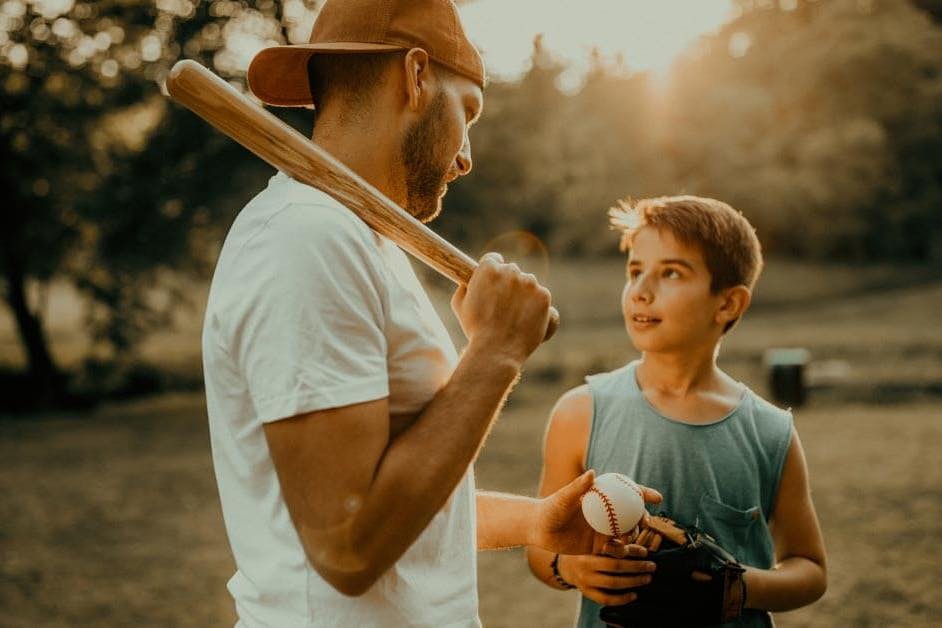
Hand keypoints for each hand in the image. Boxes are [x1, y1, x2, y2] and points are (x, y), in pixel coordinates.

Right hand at [451, 252, 551, 364]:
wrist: (497, 351)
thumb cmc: (475, 329)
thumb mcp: (460, 306)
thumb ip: (465, 288)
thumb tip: (468, 283)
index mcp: (489, 269)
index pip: (494, 259)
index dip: (492, 272)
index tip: (493, 283)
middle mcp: (511, 271)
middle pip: (512, 272)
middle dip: (509, 285)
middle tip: (503, 306)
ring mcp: (530, 284)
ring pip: (529, 285)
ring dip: (524, 297)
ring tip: (515, 319)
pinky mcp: (544, 298)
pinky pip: (542, 301)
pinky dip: (539, 311)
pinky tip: (528, 324)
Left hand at [531, 471, 663, 555]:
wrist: (539, 530)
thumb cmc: (550, 509)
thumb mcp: (564, 498)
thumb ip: (578, 487)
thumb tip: (593, 472)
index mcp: (601, 498)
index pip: (627, 493)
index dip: (644, 493)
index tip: (657, 497)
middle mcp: (606, 514)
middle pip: (633, 515)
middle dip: (644, 518)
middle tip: (644, 522)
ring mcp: (603, 530)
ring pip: (627, 533)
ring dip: (633, 536)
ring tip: (625, 538)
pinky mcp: (599, 547)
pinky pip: (615, 550)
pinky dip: (619, 550)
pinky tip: (612, 549)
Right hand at [557, 543, 656, 605]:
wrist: (567, 566)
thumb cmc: (586, 551)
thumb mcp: (595, 543)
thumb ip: (613, 543)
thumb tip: (639, 548)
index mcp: (588, 548)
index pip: (614, 550)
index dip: (631, 551)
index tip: (645, 552)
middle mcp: (586, 565)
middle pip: (615, 567)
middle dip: (637, 567)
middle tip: (652, 566)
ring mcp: (586, 581)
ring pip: (613, 584)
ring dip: (633, 582)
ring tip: (647, 578)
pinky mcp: (587, 593)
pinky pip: (606, 599)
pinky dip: (622, 599)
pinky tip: (634, 595)